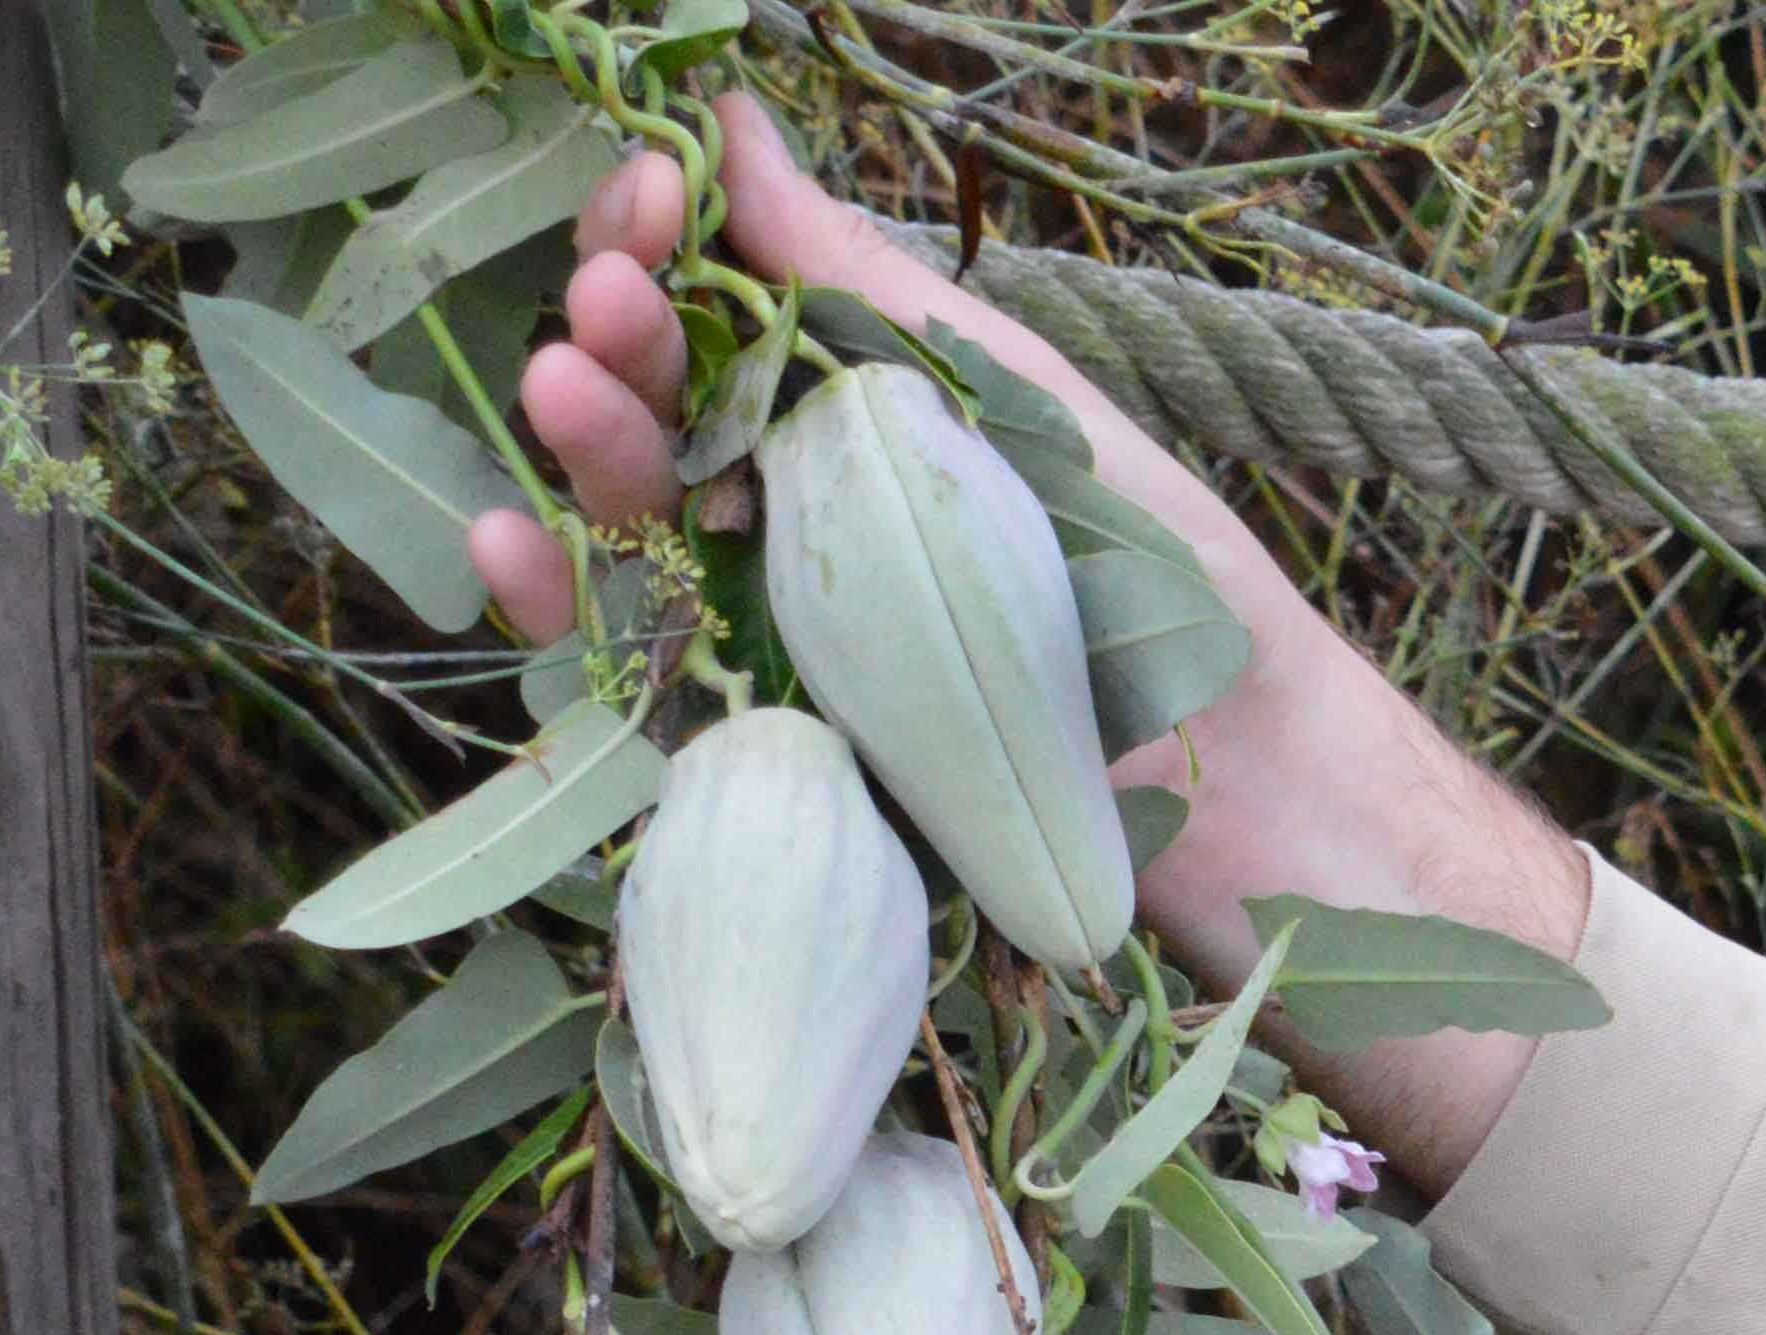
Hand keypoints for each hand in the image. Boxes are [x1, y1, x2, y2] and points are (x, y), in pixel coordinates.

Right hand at [470, 96, 1588, 1188]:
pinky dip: (557, 606)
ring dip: (575, 449)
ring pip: (620, 530)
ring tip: (568, 386)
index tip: (651, 193)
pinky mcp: (760, 751)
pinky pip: (629, 678)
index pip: (706, 317)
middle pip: (648, 414)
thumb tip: (729, 115)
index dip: (658, 247)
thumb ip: (862, 278)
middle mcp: (783, 523)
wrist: (1250, 787)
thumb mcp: (1013, 401)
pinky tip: (514, 542)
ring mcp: (761, 636)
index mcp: (842, 426)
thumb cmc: (1160, 584)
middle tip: (607, 297)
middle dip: (610, 337)